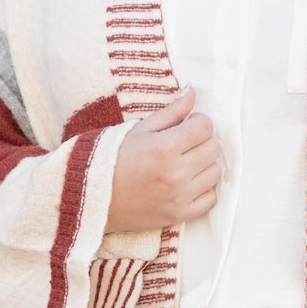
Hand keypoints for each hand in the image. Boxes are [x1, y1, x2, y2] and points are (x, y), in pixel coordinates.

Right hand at [105, 86, 224, 233]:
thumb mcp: (139, 129)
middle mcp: (175, 173)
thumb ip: (171, 112)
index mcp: (164, 147)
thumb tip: (192, 92)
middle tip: (186, 143)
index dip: (198, 121)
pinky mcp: (179, 215)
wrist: (92, 196)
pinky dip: (204, 189)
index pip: (205, 127)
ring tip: (186, 162)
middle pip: (213, 148)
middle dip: (203, 140)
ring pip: (215, 172)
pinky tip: (189, 183)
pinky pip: (210, 199)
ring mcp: (179, 196)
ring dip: (205, 164)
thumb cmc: (113, 160)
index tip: (189, 125)